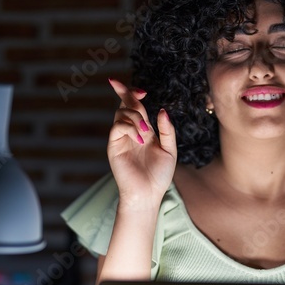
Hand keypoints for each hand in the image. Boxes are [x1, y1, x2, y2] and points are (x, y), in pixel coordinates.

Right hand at [106, 78, 176, 209]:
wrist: (147, 194)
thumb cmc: (159, 176)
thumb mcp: (170, 150)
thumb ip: (167, 130)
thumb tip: (162, 110)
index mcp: (144, 131)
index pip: (135, 106)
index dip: (133, 93)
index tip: (142, 91)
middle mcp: (131, 132)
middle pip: (125, 104)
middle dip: (128, 93)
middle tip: (142, 94)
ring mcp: (121, 139)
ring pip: (121, 113)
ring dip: (136, 117)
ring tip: (146, 132)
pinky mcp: (114, 146)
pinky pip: (117, 127)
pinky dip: (130, 128)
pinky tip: (140, 139)